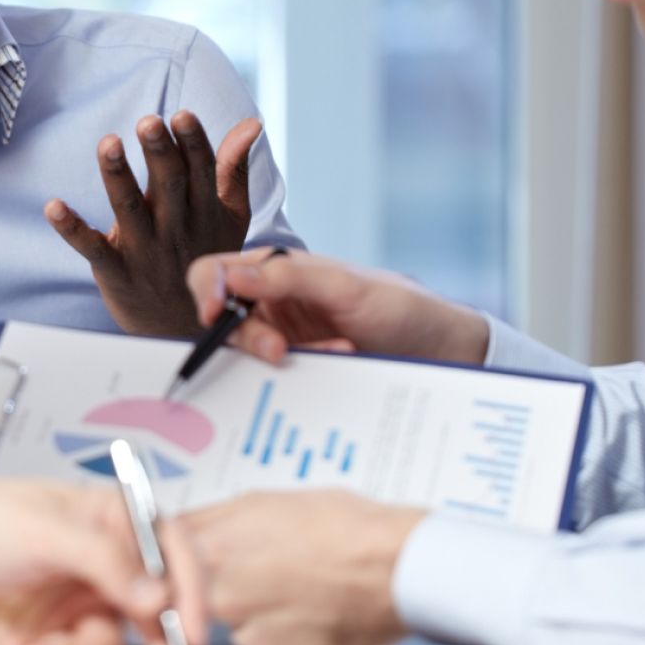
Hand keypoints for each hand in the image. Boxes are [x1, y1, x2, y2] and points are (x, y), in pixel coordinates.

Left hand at [0, 479, 207, 644]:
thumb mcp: (42, 529)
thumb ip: (103, 559)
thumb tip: (158, 593)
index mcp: (108, 520)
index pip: (170, 549)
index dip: (190, 587)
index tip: (193, 627)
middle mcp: (101, 565)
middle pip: (155, 608)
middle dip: (158, 641)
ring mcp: (78, 605)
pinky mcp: (53, 640)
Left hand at [46, 112, 260, 336]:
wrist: (183, 327)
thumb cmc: (205, 255)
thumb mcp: (231, 216)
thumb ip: (234, 169)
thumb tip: (251, 123)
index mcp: (204, 210)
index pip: (201, 171)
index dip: (192, 143)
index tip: (182, 115)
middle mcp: (176, 228)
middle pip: (168, 185)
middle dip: (158, 153)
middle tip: (148, 122)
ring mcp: (145, 250)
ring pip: (129, 209)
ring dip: (118, 176)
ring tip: (108, 144)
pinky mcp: (115, 270)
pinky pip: (91, 248)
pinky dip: (71, 229)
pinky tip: (53, 206)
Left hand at [182, 491, 422, 644]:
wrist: (397, 568)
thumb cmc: (342, 527)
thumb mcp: (262, 502)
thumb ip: (210, 519)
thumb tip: (179, 525)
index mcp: (214, 549)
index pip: (158, 556)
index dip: (163, 554)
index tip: (168, 553)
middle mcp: (224, 595)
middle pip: (184, 592)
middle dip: (197, 579)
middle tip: (239, 563)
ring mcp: (249, 631)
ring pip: (222, 616)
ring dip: (238, 601)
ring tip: (280, 578)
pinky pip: (254, 638)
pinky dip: (268, 622)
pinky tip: (297, 601)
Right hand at [186, 248, 489, 365]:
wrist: (439, 348)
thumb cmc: (398, 304)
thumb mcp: (345, 286)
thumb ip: (288, 277)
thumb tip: (232, 278)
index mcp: (275, 268)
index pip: (215, 273)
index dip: (205, 291)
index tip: (212, 314)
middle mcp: (272, 301)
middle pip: (225, 319)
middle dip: (249, 336)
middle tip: (278, 350)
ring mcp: (283, 335)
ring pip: (249, 352)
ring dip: (280, 355)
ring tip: (330, 353)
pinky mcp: (298, 366)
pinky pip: (277, 376)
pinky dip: (302, 372)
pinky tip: (338, 360)